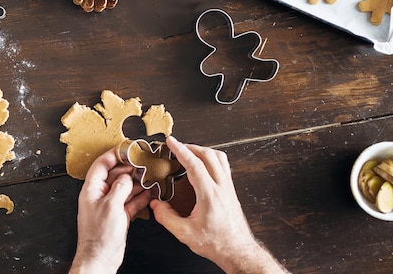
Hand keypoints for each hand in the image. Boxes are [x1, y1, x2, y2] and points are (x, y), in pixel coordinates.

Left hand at [69, 149, 151, 273]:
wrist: (100, 258)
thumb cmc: (99, 236)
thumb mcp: (111, 206)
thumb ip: (120, 188)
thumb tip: (127, 177)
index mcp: (92, 190)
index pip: (101, 165)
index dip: (113, 155)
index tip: (125, 149)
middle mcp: (99, 195)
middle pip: (114, 175)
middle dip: (128, 168)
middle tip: (142, 163)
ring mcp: (109, 205)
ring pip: (124, 188)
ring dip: (136, 182)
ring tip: (148, 176)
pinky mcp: (118, 215)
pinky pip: (130, 201)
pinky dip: (139, 196)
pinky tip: (149, 192)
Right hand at [150, 137, 286, 273]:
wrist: (237, 251)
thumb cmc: (216, 243)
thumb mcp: (185, 233)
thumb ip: (167, 217)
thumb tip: (155, 205)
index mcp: (210, 195)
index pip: (195, 164)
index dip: (181, 150)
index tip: (171, 141)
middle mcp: (222, 187)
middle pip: (208, 155)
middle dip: (190, 147)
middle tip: (177, 146)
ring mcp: (228, 188)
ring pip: (219, 157)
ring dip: (203, 150)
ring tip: (190, 152)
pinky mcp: (231, 191)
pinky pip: (223, 166)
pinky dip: (211, 159)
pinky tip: (203, 165)